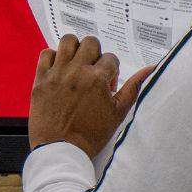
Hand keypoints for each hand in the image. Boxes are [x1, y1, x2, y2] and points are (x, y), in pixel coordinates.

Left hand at [28, 34, 153, 158]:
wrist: (61, 151)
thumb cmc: (91, 135)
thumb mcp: (118, 113)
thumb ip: (133, 88)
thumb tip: (150, 68)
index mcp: (97, 79)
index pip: (111, 58)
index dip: (111, 71)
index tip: (106, 85)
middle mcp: (77, 71)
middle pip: (90, 43)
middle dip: (95, 55)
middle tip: (92, 71)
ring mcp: (57, 74)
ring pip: (68, 41)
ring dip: (75, 49)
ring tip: (76, 65)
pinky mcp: (40, 80)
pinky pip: (46, 54)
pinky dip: (53, 58)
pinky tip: (59, 70)